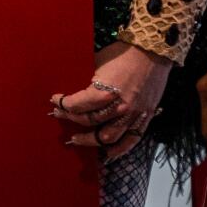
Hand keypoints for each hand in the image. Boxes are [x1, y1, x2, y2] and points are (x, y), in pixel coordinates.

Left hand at [54, 41, 172, 161]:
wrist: (152, 53)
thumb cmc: (121, 55)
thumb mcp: (97, 63)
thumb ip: (85, 79)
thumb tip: (67, 85)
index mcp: (104, 91)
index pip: (77, 105)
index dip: (62, 104)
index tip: (54, 100)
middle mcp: (119, 107)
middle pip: (89, 121)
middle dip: (70, 118)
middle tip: (59, 115)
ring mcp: (133, 115)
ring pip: (107, 136)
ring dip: (89, 140)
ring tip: (76, 139)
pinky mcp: (145, 118)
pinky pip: (131, 140)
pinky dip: (118, 150)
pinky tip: (106, 153)